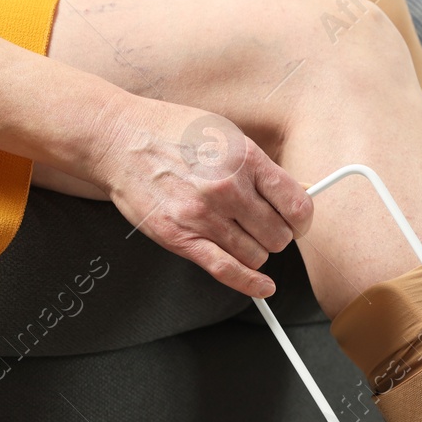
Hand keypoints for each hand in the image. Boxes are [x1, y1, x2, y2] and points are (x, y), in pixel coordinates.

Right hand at [88, 95, 312, 296]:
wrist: (119, 139)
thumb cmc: (172, 133)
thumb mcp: (226, 134)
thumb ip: (261, 167)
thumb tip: (297, 191)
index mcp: (244, 159)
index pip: (297, 205)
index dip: (302, 220)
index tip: (297, 223)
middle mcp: (227, 188)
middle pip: (279, 236)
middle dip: (276, 236)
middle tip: (264, 228)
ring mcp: (203, 216)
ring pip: (256, 256)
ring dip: (255, 252)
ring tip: (241, 236)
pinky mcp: (180, 238)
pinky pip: (227, 271)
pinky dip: (250, 285)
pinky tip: (263, 288)